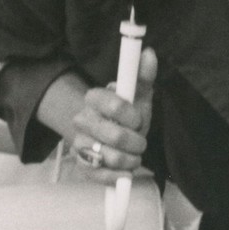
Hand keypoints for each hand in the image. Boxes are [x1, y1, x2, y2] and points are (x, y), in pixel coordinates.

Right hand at [70, 48, 156, 182]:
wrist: (107, 136)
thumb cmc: (126, 115)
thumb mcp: (137, 95)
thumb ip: (143, 75)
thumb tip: (149, 54)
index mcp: (94, 98)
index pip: (115, 105)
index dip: (132, 116)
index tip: (138, 119)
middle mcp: (82, 120)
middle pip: (115, 135)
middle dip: (136, 142)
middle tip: (140, 142)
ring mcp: (79, 144)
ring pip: (109, 157)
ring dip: (129, 160)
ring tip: (133, 157)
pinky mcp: (82, 165)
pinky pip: (100, 175)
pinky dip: (117, 176)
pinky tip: (124, 173)